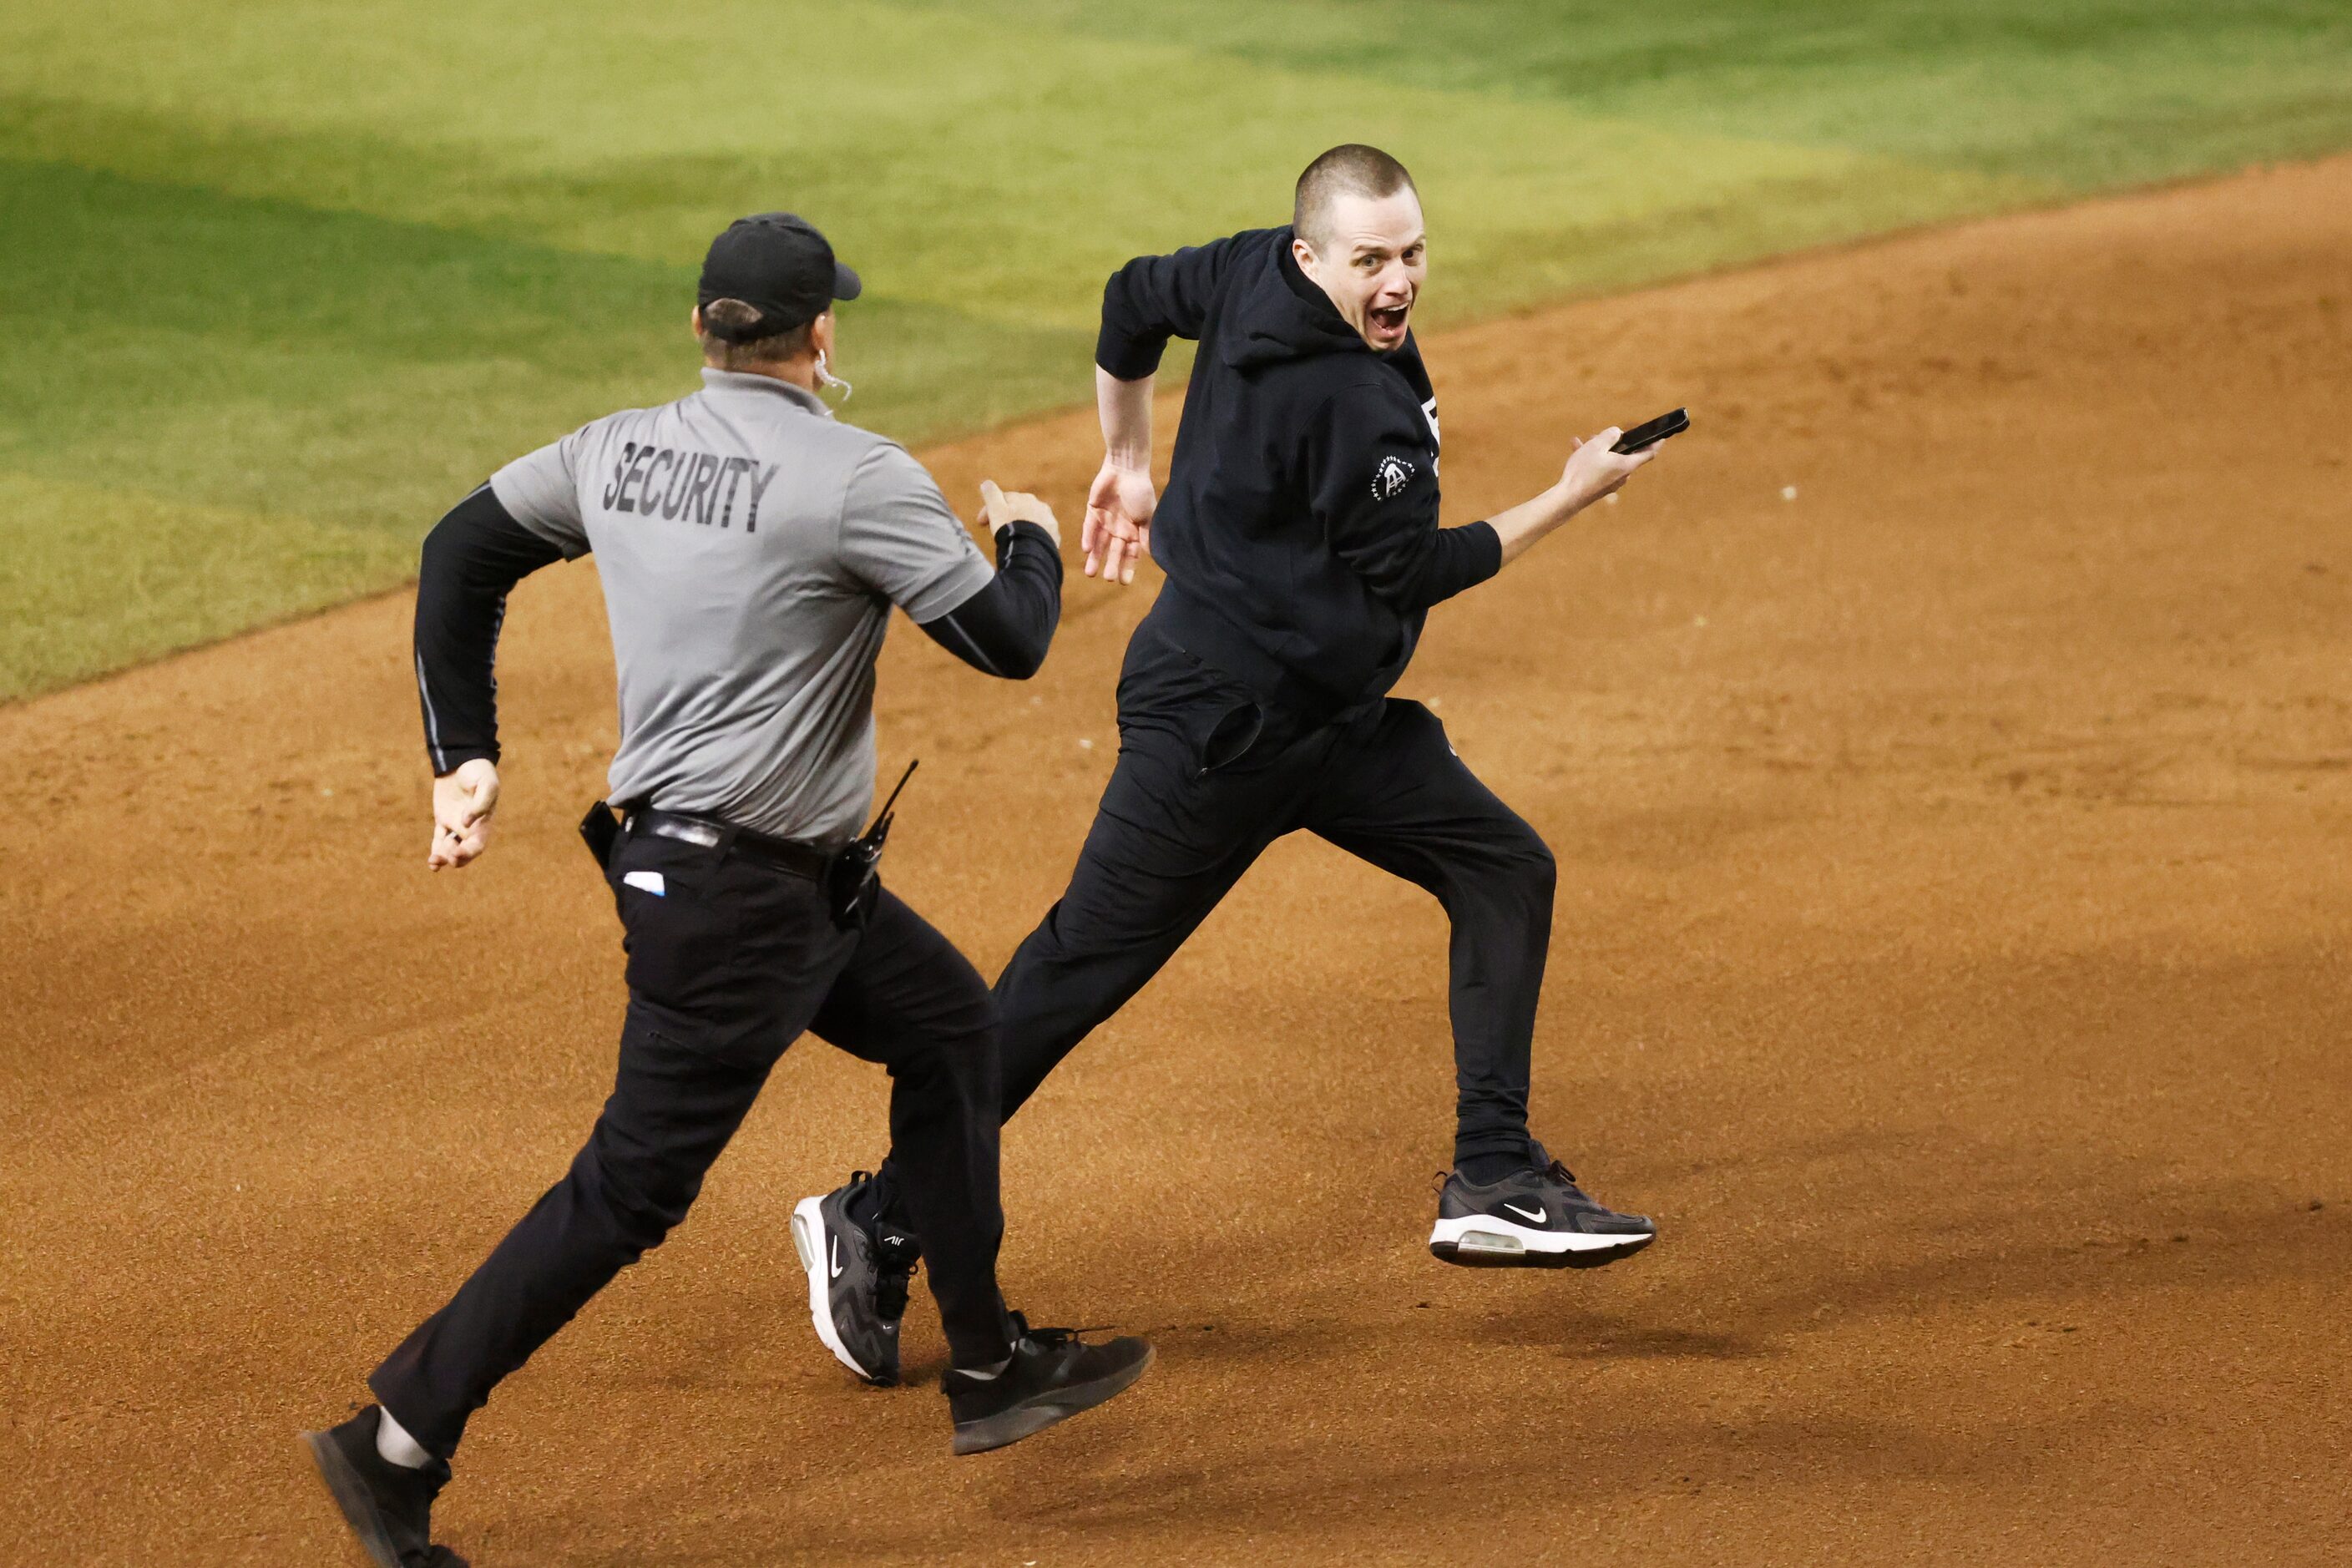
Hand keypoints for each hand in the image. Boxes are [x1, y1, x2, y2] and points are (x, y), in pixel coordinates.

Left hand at [428, 758, 500, 870]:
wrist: (462, 759)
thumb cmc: (479, 771)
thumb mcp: (486, 784)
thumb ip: (480, 804)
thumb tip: (466, 823)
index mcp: (484, 822)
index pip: (478, 845)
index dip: (468, 853)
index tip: (456, 850)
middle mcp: (471, 827)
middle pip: (465, 852)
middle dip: (456, 859)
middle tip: (445, 856)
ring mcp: (456, 824)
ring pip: (451, 848)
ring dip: (443, 858)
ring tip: (433, 862)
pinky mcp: (443, 818)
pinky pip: (439, 838)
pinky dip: (436, 850)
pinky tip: (432, 861)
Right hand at [979, 479, 1060, 548]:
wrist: (1031, 549)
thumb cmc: (1011, 528)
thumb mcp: (996, 509)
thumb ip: (991, 494)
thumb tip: (986, 483)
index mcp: (1023, 498)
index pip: (1004, 499)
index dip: (989, 509)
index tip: (981, 523)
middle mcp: (1039, 505)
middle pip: (1019, 509)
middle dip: (1007, 516)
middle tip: (997, 530)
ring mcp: (1048, 520)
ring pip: (1032, 520)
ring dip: (1022, 526)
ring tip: (1013, 538)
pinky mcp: (1054, 535)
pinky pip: (1042, 533)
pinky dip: (1033, 536)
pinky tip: (1027, 544)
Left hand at [1082, 457, 1154, 584]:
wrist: (1126, 468)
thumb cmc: (1140, 491)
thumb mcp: (1147, 516)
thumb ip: (1146, 536)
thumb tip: (1151, 556)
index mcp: (1135, 531)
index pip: (1131, 554)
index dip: (1128, 568)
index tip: (1124, 582)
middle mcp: (1120, 529)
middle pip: (1114, 551)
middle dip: (1111, 565)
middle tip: (1108, 579)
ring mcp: (1106, 521)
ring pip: (1099, 544)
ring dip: (1095, 558)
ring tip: (1090, 573)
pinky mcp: (1093, 511)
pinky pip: (1089, 528)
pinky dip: (1088, 538)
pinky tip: (1086, 550)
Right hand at [1558, 428, 1659, 510]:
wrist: (1568, 498)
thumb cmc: (1583, 471)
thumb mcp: (1596, 446)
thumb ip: (1610, 435)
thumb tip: (1617, 433)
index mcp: (1626, 465)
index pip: (1648, 454)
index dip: (1656, 444)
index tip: (1661, 437)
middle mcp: (1623, 476)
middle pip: (1624, 455)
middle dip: (1614, 442)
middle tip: (1599, 434)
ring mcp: (1611, 483)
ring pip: (1610, 460)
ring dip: (1599, 450)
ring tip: (1584, 442)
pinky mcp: (1601, 487)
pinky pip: (1600, 468)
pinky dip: (1592, 460)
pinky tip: (1578, 450)